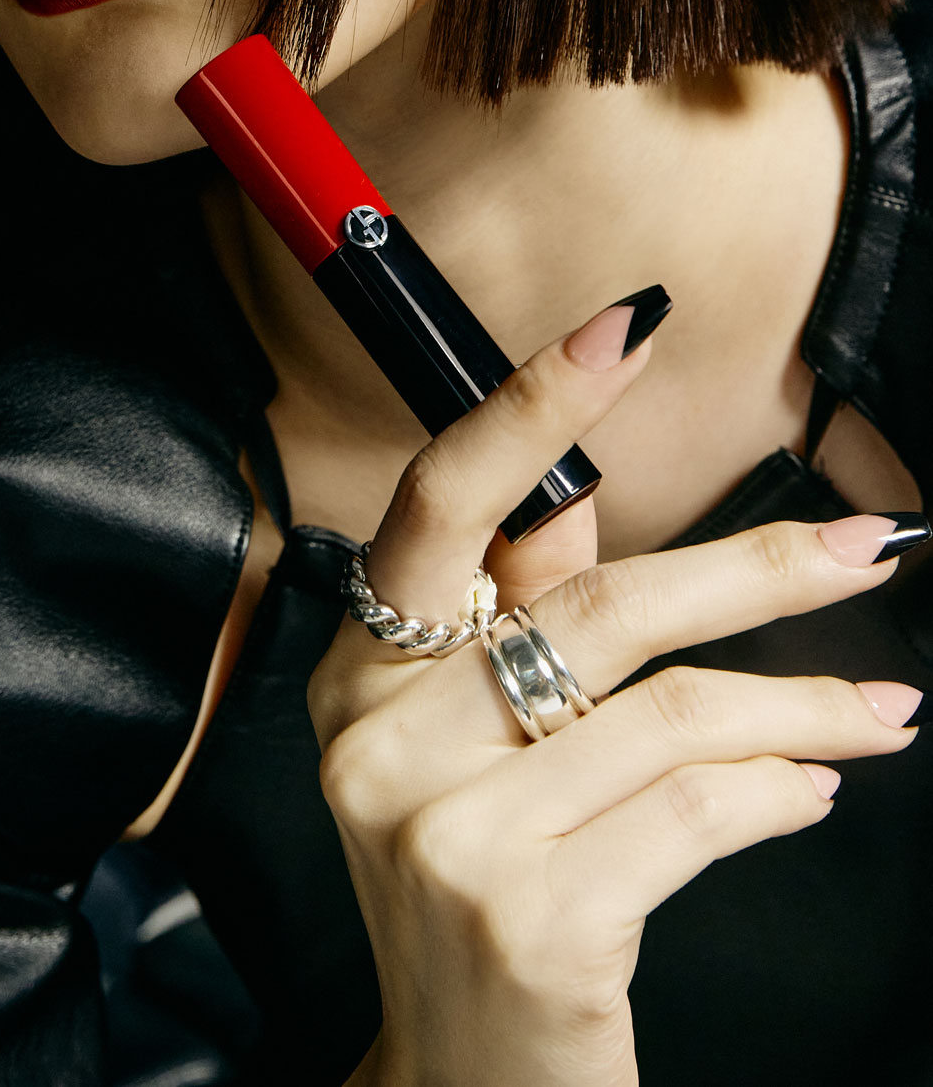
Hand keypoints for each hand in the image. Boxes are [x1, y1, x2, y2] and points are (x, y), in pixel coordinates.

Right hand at [307, 305, 922, 1086]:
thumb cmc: (482, 900)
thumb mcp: (475, 750)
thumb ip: (518, 613)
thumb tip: (579, 490)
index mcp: (359, 677)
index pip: (442, 502)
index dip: (533, 405)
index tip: (623, 326)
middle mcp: (382, 740)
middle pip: (596, 604)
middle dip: (755, 568)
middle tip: (867, 544)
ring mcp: (450, 831)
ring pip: (668, 712)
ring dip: (802, 705)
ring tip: (880, 710)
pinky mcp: (535, 914)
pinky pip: (698, 810)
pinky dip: (777, 793)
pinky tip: (808, 792)